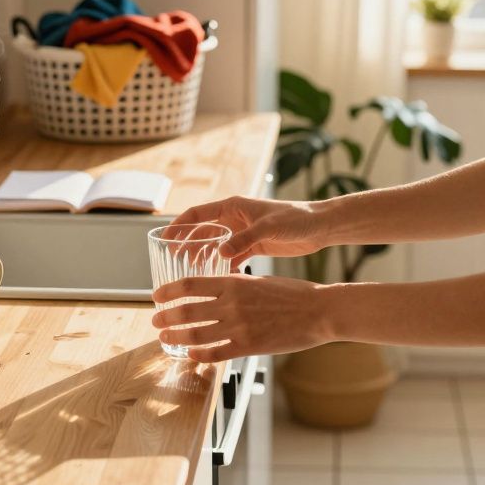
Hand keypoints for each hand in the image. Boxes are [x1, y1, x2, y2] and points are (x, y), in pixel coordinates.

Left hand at [151, 274, 331, 362]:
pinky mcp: (249, 346)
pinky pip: (216, 353)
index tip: (157, 296)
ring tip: (165, 338)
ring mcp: (239, 326)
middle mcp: (231, 304)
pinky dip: (199, 355)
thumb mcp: (258, 280)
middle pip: (186, 310)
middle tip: (156, 321)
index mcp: (234, 283)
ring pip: (196, 334)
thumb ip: (235, 286)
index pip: (190, 285)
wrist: (319, 310)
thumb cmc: (293, 293)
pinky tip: (191, 355)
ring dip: (176, 336)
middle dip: (166, 317)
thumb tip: (215, 290)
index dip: (169, 291)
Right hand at [172, 196, 328, 268]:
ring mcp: (244, 232)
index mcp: (234, 206)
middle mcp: (235, 218)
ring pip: (215, 245)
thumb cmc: (296, 219)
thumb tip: (219, 253)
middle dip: (187, 243)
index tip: (164, 237)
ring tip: (190, 272)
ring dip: (202, 256)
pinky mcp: (254, 246)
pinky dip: (222, 266)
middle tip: (173, 260)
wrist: (320, 227)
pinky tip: (215, 279)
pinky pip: (231, 256)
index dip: (179, 224)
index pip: (198, 213)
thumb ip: (244, 240)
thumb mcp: (268, 228)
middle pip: (203, 230)